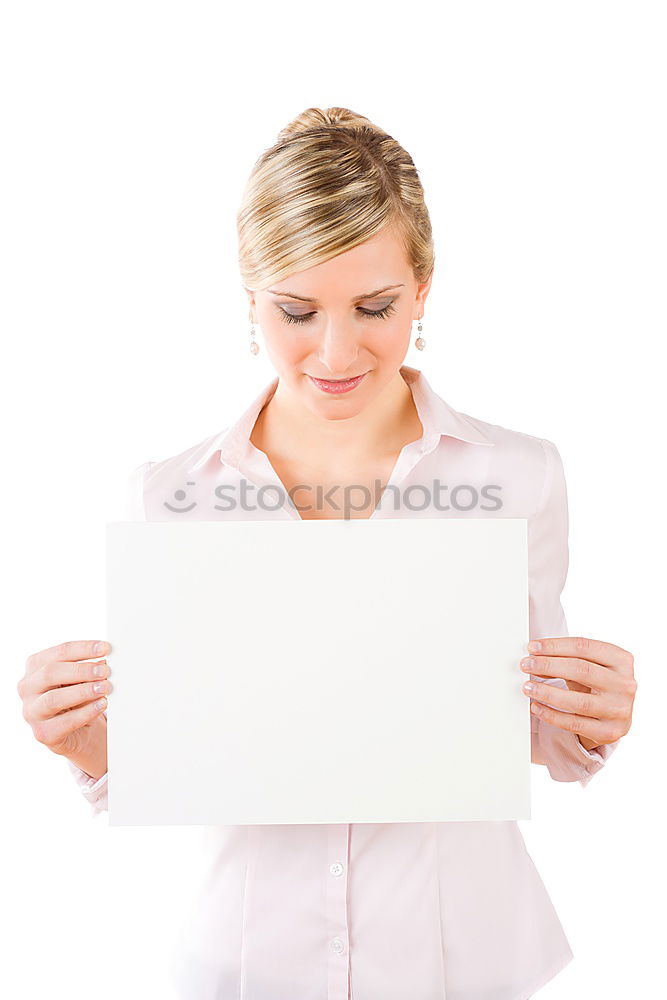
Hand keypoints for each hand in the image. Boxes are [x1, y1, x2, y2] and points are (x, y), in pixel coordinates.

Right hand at [18, 639, 111, 761]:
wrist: (77, 732)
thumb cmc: (76, 698)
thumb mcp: (80, 679)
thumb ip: (88, 669)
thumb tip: (104, 661)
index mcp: (35, 666)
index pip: (58, 652)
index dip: (83, 649)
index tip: (105, 648)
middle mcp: (28, 688)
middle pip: (51, 673)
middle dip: (81, 670)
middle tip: (105, 670)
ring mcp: (32, 712)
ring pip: (53, 699)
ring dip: (83, 691)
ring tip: (104, 687)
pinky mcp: (43, 733)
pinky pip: (64, 723)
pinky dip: (86, 713)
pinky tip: (101, 705)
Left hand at [520, 636, 635, 750]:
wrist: (615, 716)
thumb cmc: (597, 685)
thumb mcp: (588, 667)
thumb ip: (566, 660)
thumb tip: (535, 659)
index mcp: (622, 660)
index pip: (584, 647)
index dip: (555, 646)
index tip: (532, 647)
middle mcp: (625, 684)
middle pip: (582, 670)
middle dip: (549, 665)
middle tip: (526, 664)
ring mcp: (620, 710)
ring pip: (578, 701)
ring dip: (548, 692)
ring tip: (527, 687)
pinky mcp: (609, 731)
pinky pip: (575, 724)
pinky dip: (552, 715)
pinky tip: (537, 707)